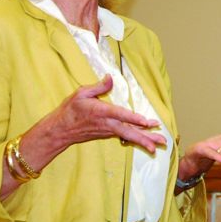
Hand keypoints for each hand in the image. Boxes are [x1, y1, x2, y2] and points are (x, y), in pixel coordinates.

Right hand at [33, 75, 166, 154]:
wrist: (60, 131)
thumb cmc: (70, 110)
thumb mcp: (80, 93)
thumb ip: (97, 86)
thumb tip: (110, 77)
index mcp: (101, 112)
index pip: (120, 115)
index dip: (133, 118)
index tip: (146, 122)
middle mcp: (107, 124)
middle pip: (129, 132)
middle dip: (145, 137)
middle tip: (160, 142)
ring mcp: (108, 131)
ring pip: (129, 136)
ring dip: (145, 140)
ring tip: (160, 144)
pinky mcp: (109, 134)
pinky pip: (125, 136)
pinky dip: (137, 138)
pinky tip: (149, 139)